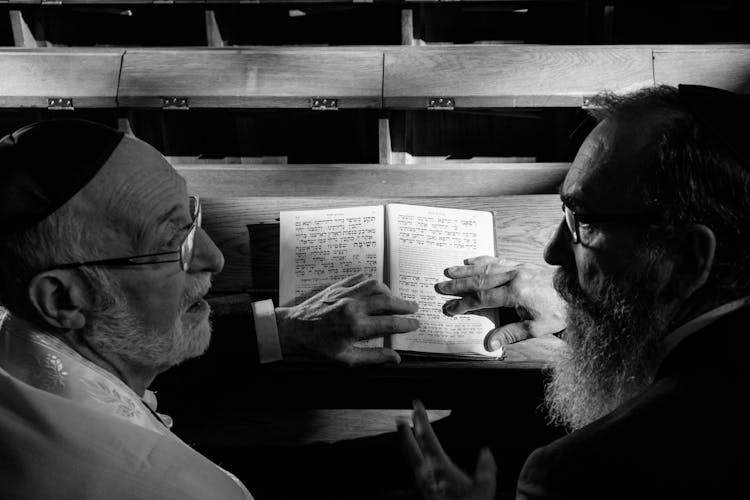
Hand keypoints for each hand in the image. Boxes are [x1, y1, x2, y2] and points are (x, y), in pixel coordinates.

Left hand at [275, 273, 419, 365]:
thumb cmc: (318, 348)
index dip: (406, 324)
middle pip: (387, 301)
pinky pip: (359, 278)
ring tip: (394, 298)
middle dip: (404, 304)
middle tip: (414, 307)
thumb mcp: (345, 359)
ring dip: (388, 291)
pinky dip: (370, 282)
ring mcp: (344, 294)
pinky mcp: (336, 287)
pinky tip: (374, 289)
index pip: (390, 324)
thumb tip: (395, 358)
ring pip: (374, 285)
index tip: (416, 324)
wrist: (292, 331)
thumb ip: (373, 357)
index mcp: (355, 327)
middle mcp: (352, 307)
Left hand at [398, 400, 496, 499]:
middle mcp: (425, 474)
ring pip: (410, 459)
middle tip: (400, 417)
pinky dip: (415, 460)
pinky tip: (419, 464)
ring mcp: (422, 485)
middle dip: (404, 431)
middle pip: (410, 446)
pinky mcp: (423, 494)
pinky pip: (415, 471)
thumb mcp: (484, 488)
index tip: (416, 404)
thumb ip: (486, 467)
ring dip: (408, 445)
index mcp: (438, 466)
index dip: (420, 418)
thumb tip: (486, 452)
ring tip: (406, 436)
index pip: (426, 436)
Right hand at [434, 256, 565, 348]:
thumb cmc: (557, 313)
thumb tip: (489, 344)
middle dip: (458, 284)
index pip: (482, 298)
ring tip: (448, 271)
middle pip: (479, 280)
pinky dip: (482, 259)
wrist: (577, 295)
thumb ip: (510, 334)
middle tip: (440, 287)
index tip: (449, 308)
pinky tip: (470, 260)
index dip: (463, 304)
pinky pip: (497, 259)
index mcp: (516, 293)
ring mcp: (517, 268)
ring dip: (465, 270)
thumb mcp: (535, 329)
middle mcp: (514, 276)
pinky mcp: (521, 265)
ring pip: (486, 267)